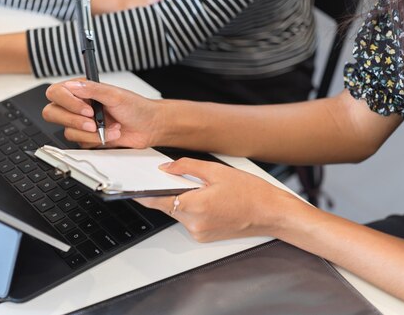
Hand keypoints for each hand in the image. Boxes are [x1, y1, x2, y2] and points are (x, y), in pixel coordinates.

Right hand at [43, 80, 163, 147]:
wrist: (148, 127)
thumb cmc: (136, 107)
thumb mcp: (115, 94)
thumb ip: (92, 89)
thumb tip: (72, 86)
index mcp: (82, 90)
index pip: (56, 93)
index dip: (66, 102)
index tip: (86, 108)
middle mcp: (78, 106)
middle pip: (53, 113)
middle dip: (73, 120)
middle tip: (93, 121)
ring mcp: (81, 123)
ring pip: (67, 131)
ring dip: (91, 132)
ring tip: (109, 127)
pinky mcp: (86, 138)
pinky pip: (80, 143)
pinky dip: (97, 140)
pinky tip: (110, 134)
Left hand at [135, 158, 298, 241]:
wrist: (271, 213)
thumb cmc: (251, 193)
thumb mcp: (216, 171)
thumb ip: (186, 167)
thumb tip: (166, 167)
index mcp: (194, 206)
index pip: (156, 201)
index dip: (142, 193)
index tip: (131, 187)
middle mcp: (194, 224)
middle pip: (167, 205)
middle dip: (169, 192)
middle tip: (179, 178)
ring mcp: (199, 233)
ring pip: (178, 212)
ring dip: (182, 200)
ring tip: (203, 189)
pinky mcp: (204, 237)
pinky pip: (189, 220)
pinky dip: (192, 209)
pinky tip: (208, 200)